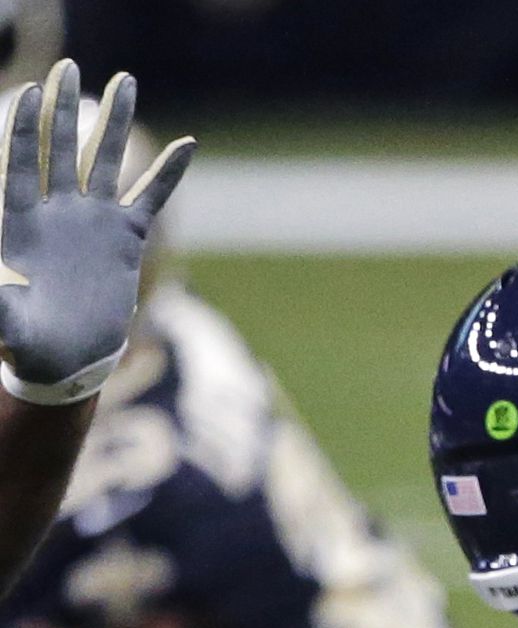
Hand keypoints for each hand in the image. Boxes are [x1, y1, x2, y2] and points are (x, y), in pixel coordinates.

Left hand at [0, 63, 195, 404]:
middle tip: (69, 67)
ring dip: (116, 122)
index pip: (23, 161)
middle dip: (66, 108)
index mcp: (22, 219)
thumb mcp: (2, 315)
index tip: (33, 91)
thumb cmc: (24, 337)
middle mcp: (59, 209)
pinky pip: (151, 197)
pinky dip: (167, 172)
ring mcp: (94, 220)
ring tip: (126, 82)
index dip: (26, 127)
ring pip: (107, 161)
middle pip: (63, 147)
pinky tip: (186, 144)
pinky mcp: (126, 238)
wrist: (64, 356)